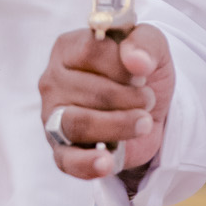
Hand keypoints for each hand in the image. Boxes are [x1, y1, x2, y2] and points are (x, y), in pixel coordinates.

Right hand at [38, 23, 174, 183]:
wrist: (148, 111)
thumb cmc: (140, 73)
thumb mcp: (152, 47)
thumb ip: (145, 43)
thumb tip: (137, 61)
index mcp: (68, 49)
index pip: (90, 51)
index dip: (123, 64)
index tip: (144, 72)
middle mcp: (53, 81)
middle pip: (89, 91)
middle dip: (129, 97)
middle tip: (148, 99)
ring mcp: (53, 116)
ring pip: (78, 124)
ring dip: (119, 125)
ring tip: (143, 124)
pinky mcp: (61, 149)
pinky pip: (67, 160)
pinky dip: (87, 163)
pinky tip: (106, 162)